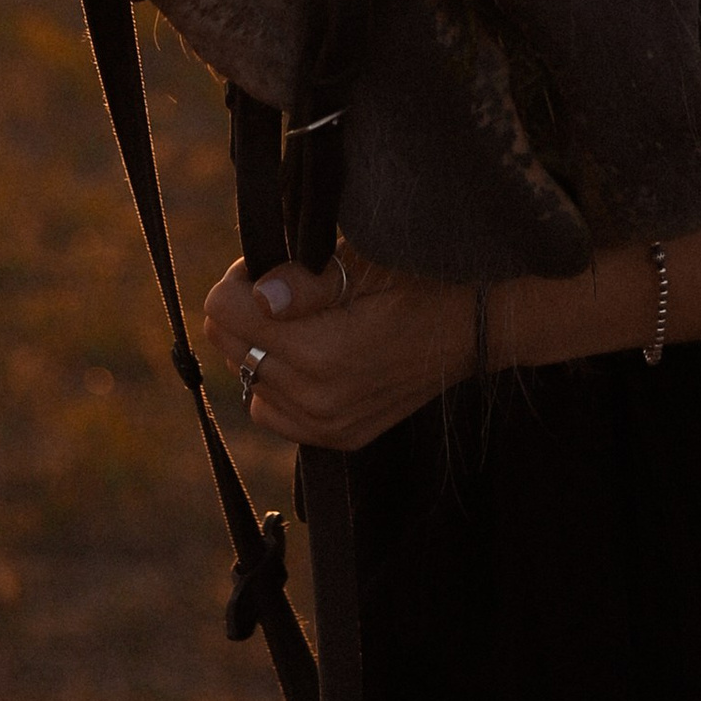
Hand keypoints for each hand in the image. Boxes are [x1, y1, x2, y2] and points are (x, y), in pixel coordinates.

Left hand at [201, 246, 482, 451]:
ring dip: (260, 345)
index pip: (223, 311)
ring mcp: (326, 426)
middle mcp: (317, 401)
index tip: (275, 265)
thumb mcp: (369, 262)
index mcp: (322, 353)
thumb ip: (307, 281)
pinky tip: (310, 356)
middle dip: (246, 309)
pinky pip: (270, 410)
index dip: (242, 277)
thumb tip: (260, 295)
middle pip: (227, 344)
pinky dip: (276, 382)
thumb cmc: (423, 280)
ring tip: (305, 321)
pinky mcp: (336, 438)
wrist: (477, 325)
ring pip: (246, 377)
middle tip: (290, 287)